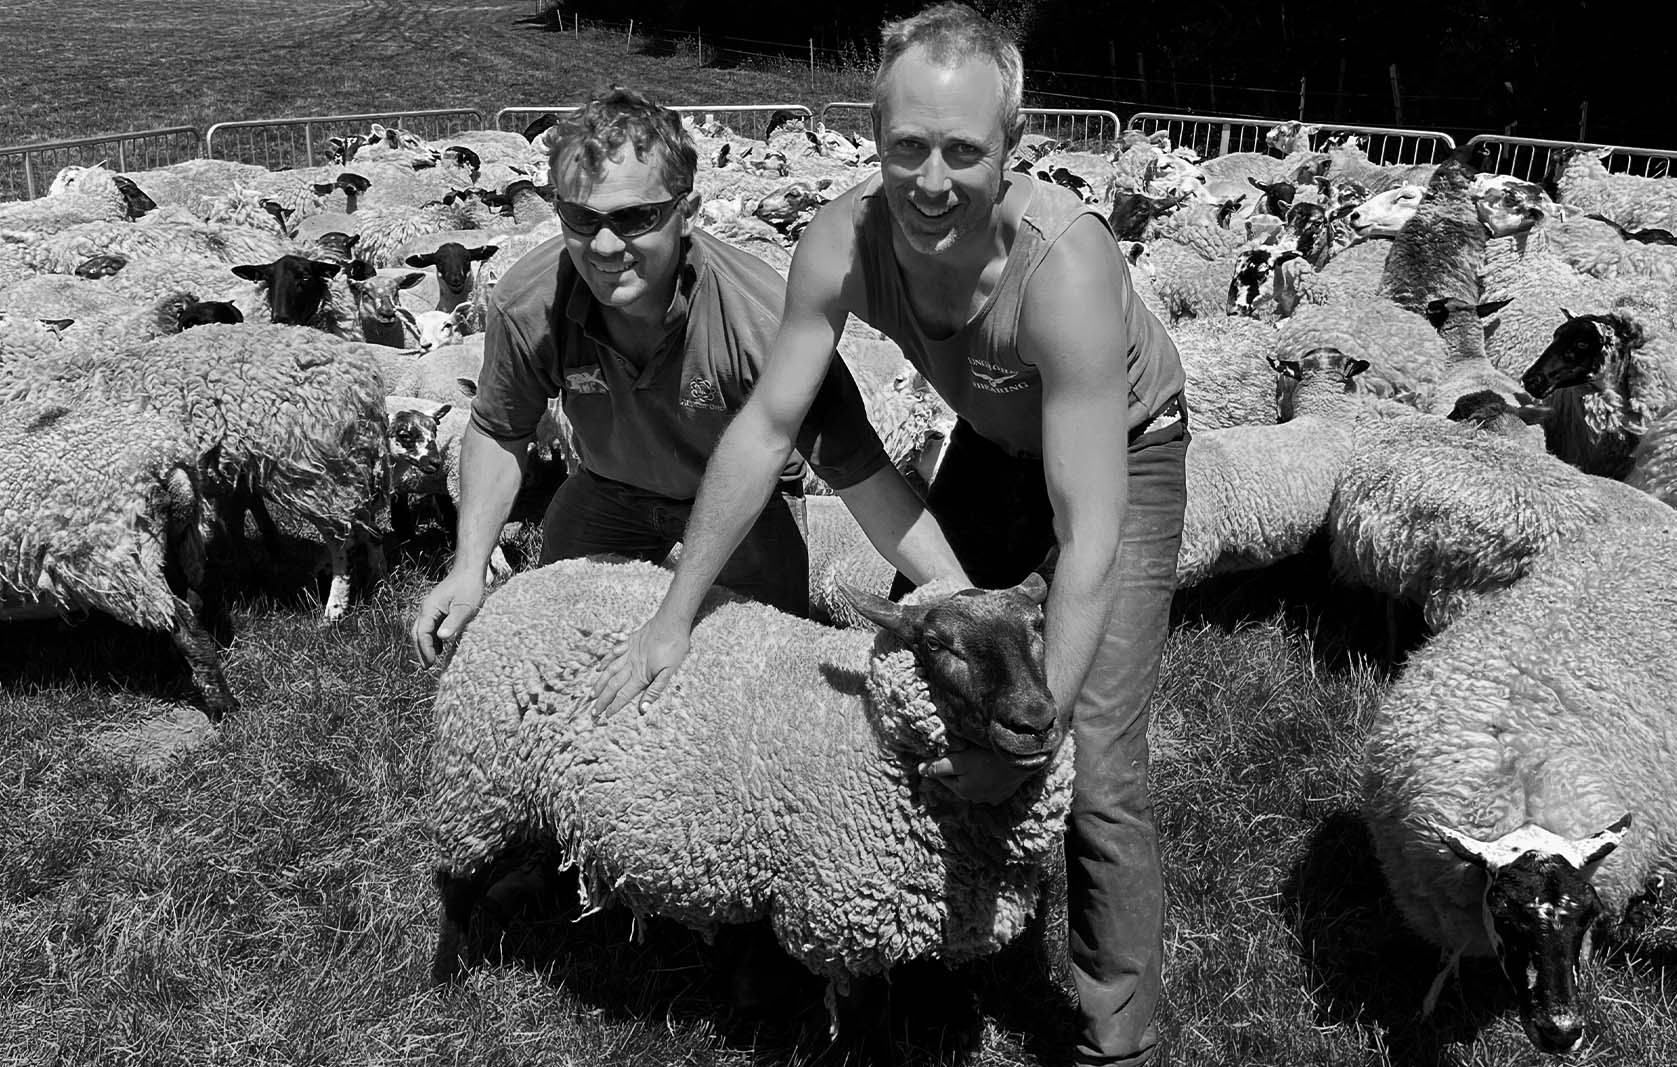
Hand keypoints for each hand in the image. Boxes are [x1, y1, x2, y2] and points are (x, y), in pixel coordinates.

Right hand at [412, 568, 486, 667]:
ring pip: (423, 630)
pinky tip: (440, 648)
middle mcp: (426, 608)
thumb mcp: (465, 607)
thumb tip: (441, 638)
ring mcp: (431, 608)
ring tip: (431, 661)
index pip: (422, 633)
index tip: (431, 663)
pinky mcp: (438, 609)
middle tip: (427, 667)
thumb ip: (454, 622)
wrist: (470, 570)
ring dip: (425, 645)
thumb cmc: (469, 587)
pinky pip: (430, 626)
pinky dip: (432, 639)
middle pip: (418, 633)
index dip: (425, 649)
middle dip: (421, 650)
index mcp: (429, 608)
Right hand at [592, 614, 691, 719]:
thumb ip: (655, 690)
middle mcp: (631, 665)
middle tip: (594, 711)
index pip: (624, 695)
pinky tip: (599, 668)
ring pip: (609, 671)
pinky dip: (605, 661)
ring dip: (600, 684)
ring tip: (592, 694)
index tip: (606, 716)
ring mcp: (629, 652)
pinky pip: (613, 653)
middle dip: (603, 700)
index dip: (614, 706)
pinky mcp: (629, 641)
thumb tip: (642, 708)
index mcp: (641, 675)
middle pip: (613, 686)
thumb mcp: (670, 672)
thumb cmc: (675, 647)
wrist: (672, 622)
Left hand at [920, 743, 1034, 804]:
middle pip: (961, 780)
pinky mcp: (1008, 791)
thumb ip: (939, 766)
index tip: (943, 749)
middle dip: (958, 767)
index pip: (944, 776)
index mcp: (965, 792)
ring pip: (976, 782)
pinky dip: (989, 775)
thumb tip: (919, 771)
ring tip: (976, 755)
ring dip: (973, 771)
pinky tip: (991, 764)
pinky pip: (992, 783)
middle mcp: (979, 798)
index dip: (941, 762)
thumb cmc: (989, 757)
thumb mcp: (960, 760)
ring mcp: (995, 796)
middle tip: (961, 750)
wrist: (1023, 757)